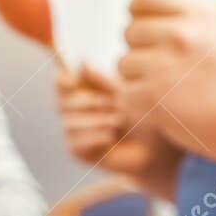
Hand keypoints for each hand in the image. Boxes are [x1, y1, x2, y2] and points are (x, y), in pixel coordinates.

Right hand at [55, 64, 182, 180]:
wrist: (154, 146)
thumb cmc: (142, 115)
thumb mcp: (123, 92)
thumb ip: (101, 80)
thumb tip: (80, 63)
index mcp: (82, 91)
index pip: (60, 83)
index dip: (62, 80)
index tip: (74, 79)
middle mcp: (73, 112)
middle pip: (61, 103)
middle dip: (86, 102)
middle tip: (112, 102)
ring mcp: (74, 132)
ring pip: (68, 123)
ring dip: (94, 120)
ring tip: (118, 120)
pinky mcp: (78, 152)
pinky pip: (75, 142)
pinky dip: (93, 137)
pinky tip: (111, 135)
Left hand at [116, 0, 215, 156]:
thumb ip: (192, 13)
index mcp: (198, 15)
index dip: (138, 15)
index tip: (148, 33)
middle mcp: (182, 34)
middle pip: (129, 32)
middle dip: (141, 52)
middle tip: (163, 71)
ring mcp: (166, 65)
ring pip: (123, 64)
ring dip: (137, 80)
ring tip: (166, 91)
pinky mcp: (154, 96)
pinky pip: (124, 94)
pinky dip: (138, 106)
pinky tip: (161, 110)